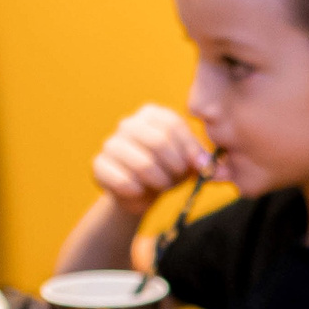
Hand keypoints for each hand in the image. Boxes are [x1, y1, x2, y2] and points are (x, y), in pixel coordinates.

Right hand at [88, 105, 211, 215]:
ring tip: (162, 186)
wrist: (141, 193)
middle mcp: (129, 124)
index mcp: (152, 115)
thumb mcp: (188, 163)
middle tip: (177, 179)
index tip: (197, 167)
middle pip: (158, 141)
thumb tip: (209, 166)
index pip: (172, 124)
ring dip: (159, 181)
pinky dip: (138, 191)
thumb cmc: (168, 171)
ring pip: (142, 163)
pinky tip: (141, 192)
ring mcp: (111, 143)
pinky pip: (123, 180)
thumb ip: (200, 160)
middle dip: (174, 166)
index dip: (188, 149)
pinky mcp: (99, 165)